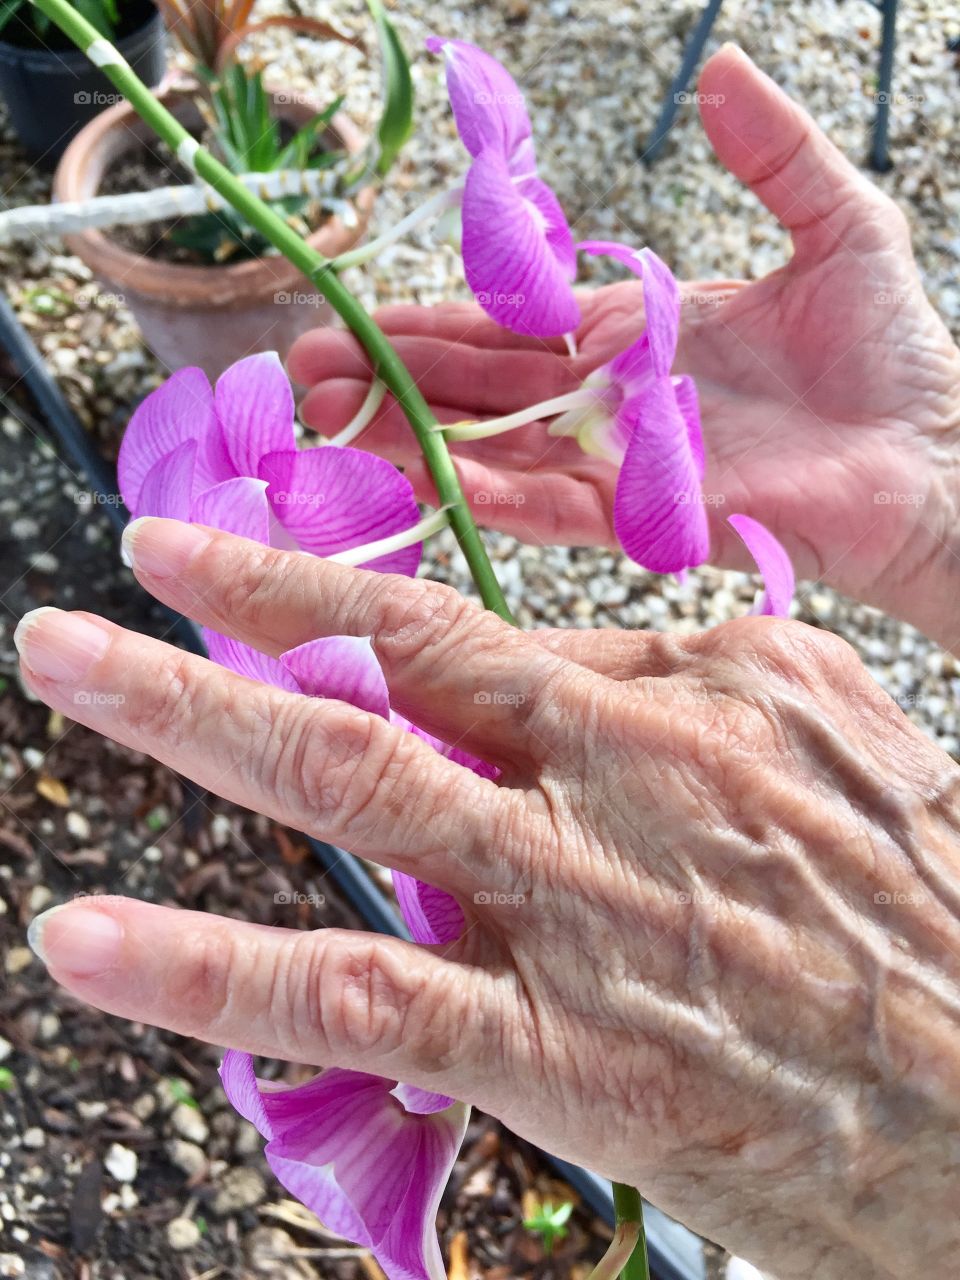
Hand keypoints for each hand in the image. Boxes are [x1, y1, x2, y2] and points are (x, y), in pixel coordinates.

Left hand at [19, 520, 959, 1279]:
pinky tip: (94, 948)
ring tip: (61, 677)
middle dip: (220, 625)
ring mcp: (578, 910)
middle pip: (383, 677)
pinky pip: (368, 1001)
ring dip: (190, 726)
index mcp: (668, 700)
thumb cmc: (920, 898)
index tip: (203, 557)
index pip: (451, 626)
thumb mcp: (818, 737)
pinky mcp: (570, 1054)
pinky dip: (219, 970)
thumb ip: (680, 691)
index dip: (315, 587)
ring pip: (356, 798)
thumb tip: (568, 673)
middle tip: (85, 598)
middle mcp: (607, 781)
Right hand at [288, 44, 959, 649]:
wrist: (933, 458)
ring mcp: (619, 462)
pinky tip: (428, 475)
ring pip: (494, 447)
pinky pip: (553, 504)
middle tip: (301, 374)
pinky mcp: (647, 516)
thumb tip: (723, 67)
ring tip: (329, 423)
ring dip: (412, 436)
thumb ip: (774, 152)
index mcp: (630, 333)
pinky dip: (490, 491)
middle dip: (386, 380)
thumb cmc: (893, 356)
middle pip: (476, 389)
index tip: (347, 322)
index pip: (504, 325)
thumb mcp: (836, 223)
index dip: (423, 324)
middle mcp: (607, 401)